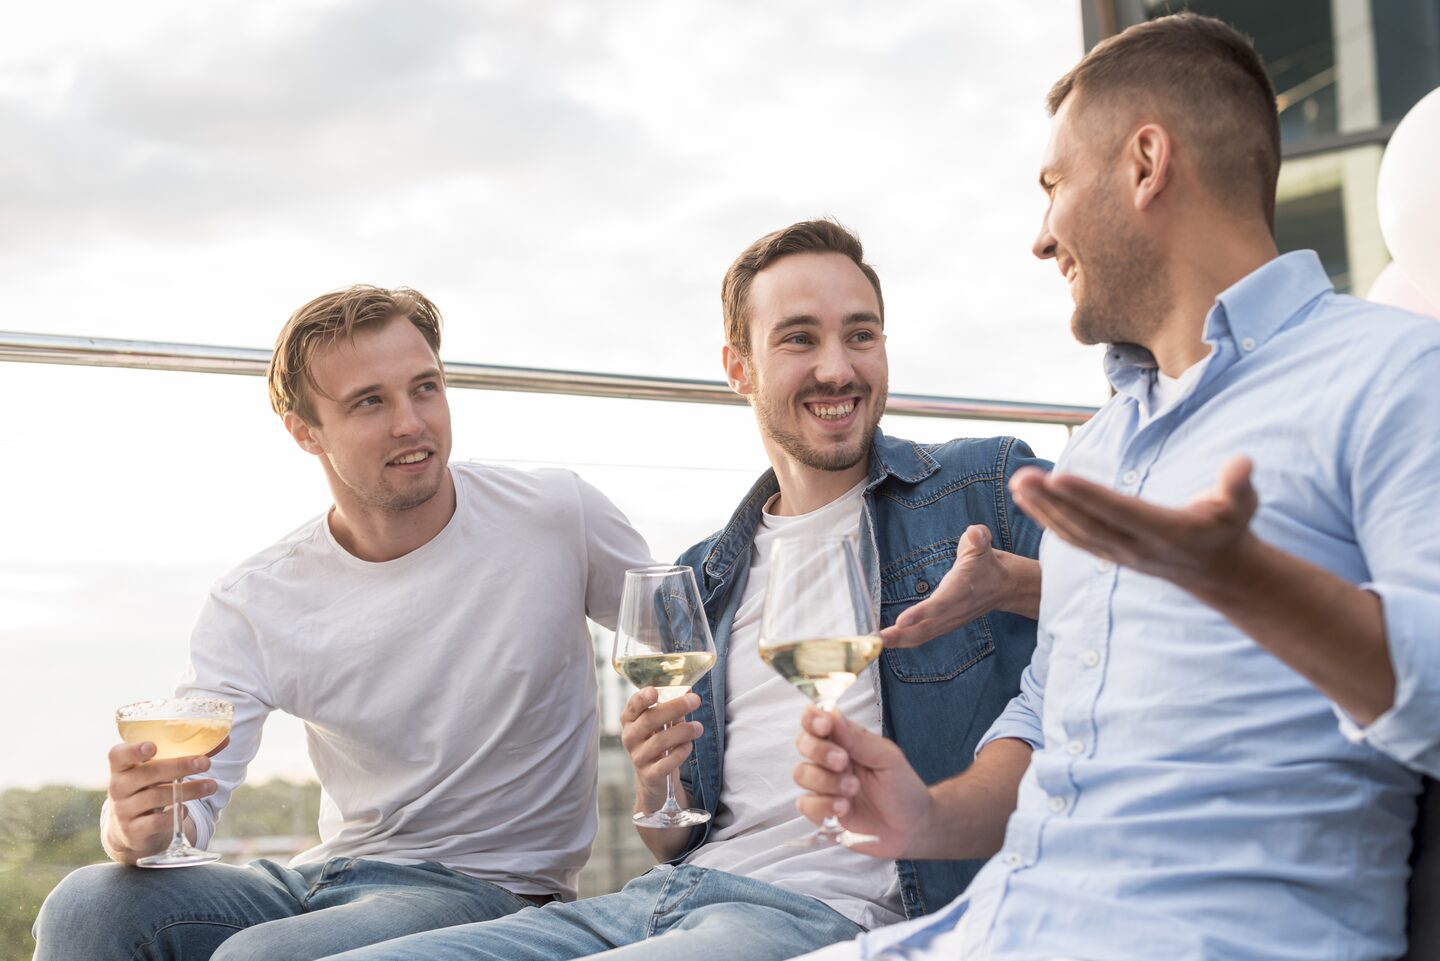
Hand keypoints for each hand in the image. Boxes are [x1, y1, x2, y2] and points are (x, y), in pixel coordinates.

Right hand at [104, 736, 227, 862]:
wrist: (131, 829)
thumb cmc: (150, 788)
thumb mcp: (160, 771)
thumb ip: (188, 753)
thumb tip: (225, 738)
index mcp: (122, 767)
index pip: (118, 755)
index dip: (133, 750)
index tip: (153, 746)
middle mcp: (118, 787)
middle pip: (147, 773)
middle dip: (179, 766)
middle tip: (205, 763)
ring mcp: (123, 810)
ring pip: (157, 797)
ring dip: (188, 790)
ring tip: (212, 786)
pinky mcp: (133, 831)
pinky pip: (156, 822)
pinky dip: (175, 815)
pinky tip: (187, 810)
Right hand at [619, 689, 702, 810]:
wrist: (653, 777)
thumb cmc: (658, 740)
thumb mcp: (663, 722)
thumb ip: (673, 706)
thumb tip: (689, 692)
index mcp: (630, 720)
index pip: (632, 706)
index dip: (642, 698)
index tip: (655, 691)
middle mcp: (630, 737)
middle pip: (649, 720)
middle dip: (675, 707)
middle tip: (695, 701)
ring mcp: (638, 757)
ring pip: (660, 741)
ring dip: (683, 731)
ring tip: (699, 727)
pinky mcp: (650, 775)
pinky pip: (665, 763)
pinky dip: (680, 753)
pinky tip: (689, 745)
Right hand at [792, 706, 932, 858]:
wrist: (912, 827)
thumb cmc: (903, 787)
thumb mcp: (887, 758)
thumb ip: (858, 739)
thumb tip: (832, 713)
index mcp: (845, 740)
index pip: (816, 720)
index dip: (812, 719)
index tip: (824, 725)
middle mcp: (829, 760)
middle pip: (803, 743)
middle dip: (819, 751)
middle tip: (842, 761)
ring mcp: (824, 785)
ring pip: (801, 773)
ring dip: (826, 781)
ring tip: (853, 790)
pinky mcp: (821, 811)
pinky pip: (805, 804)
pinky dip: (823, 806)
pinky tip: (844, 808)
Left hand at [881, 525, 1034, 648]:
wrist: (1004, 586)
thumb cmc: (987, 563)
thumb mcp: (984, 546)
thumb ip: (979, 538)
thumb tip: (975, 534)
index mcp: (960, 590)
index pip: (940, 604)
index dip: (921, 613)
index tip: (901, 621)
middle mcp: (954, 610)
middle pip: (926, 627)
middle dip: (901, 635)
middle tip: (877, 638)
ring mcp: (950, 621)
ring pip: (922, 635)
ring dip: (899, 640)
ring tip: (876, 642)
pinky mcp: (945, 625)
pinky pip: (923, 636)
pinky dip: (905, 641)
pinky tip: (887, 642)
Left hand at [1009, 456, 1258, 588]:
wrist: (1219, 571)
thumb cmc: (1229, 527)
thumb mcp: (1242, 504)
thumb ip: (1238, 484)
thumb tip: (1242, 463)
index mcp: (1166, 531)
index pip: (1119, 511)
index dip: (1088, 496)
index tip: (1058, 477)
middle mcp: (1138, 547)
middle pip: (1087, 524)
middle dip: (1053, 502)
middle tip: (1021, 477)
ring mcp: (1121, 555)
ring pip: (1074, 534)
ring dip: (1043, 510)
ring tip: (1017, 485)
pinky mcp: (1111, 555)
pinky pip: (1073, 539)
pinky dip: (1048, 521)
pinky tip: (1027, 501)